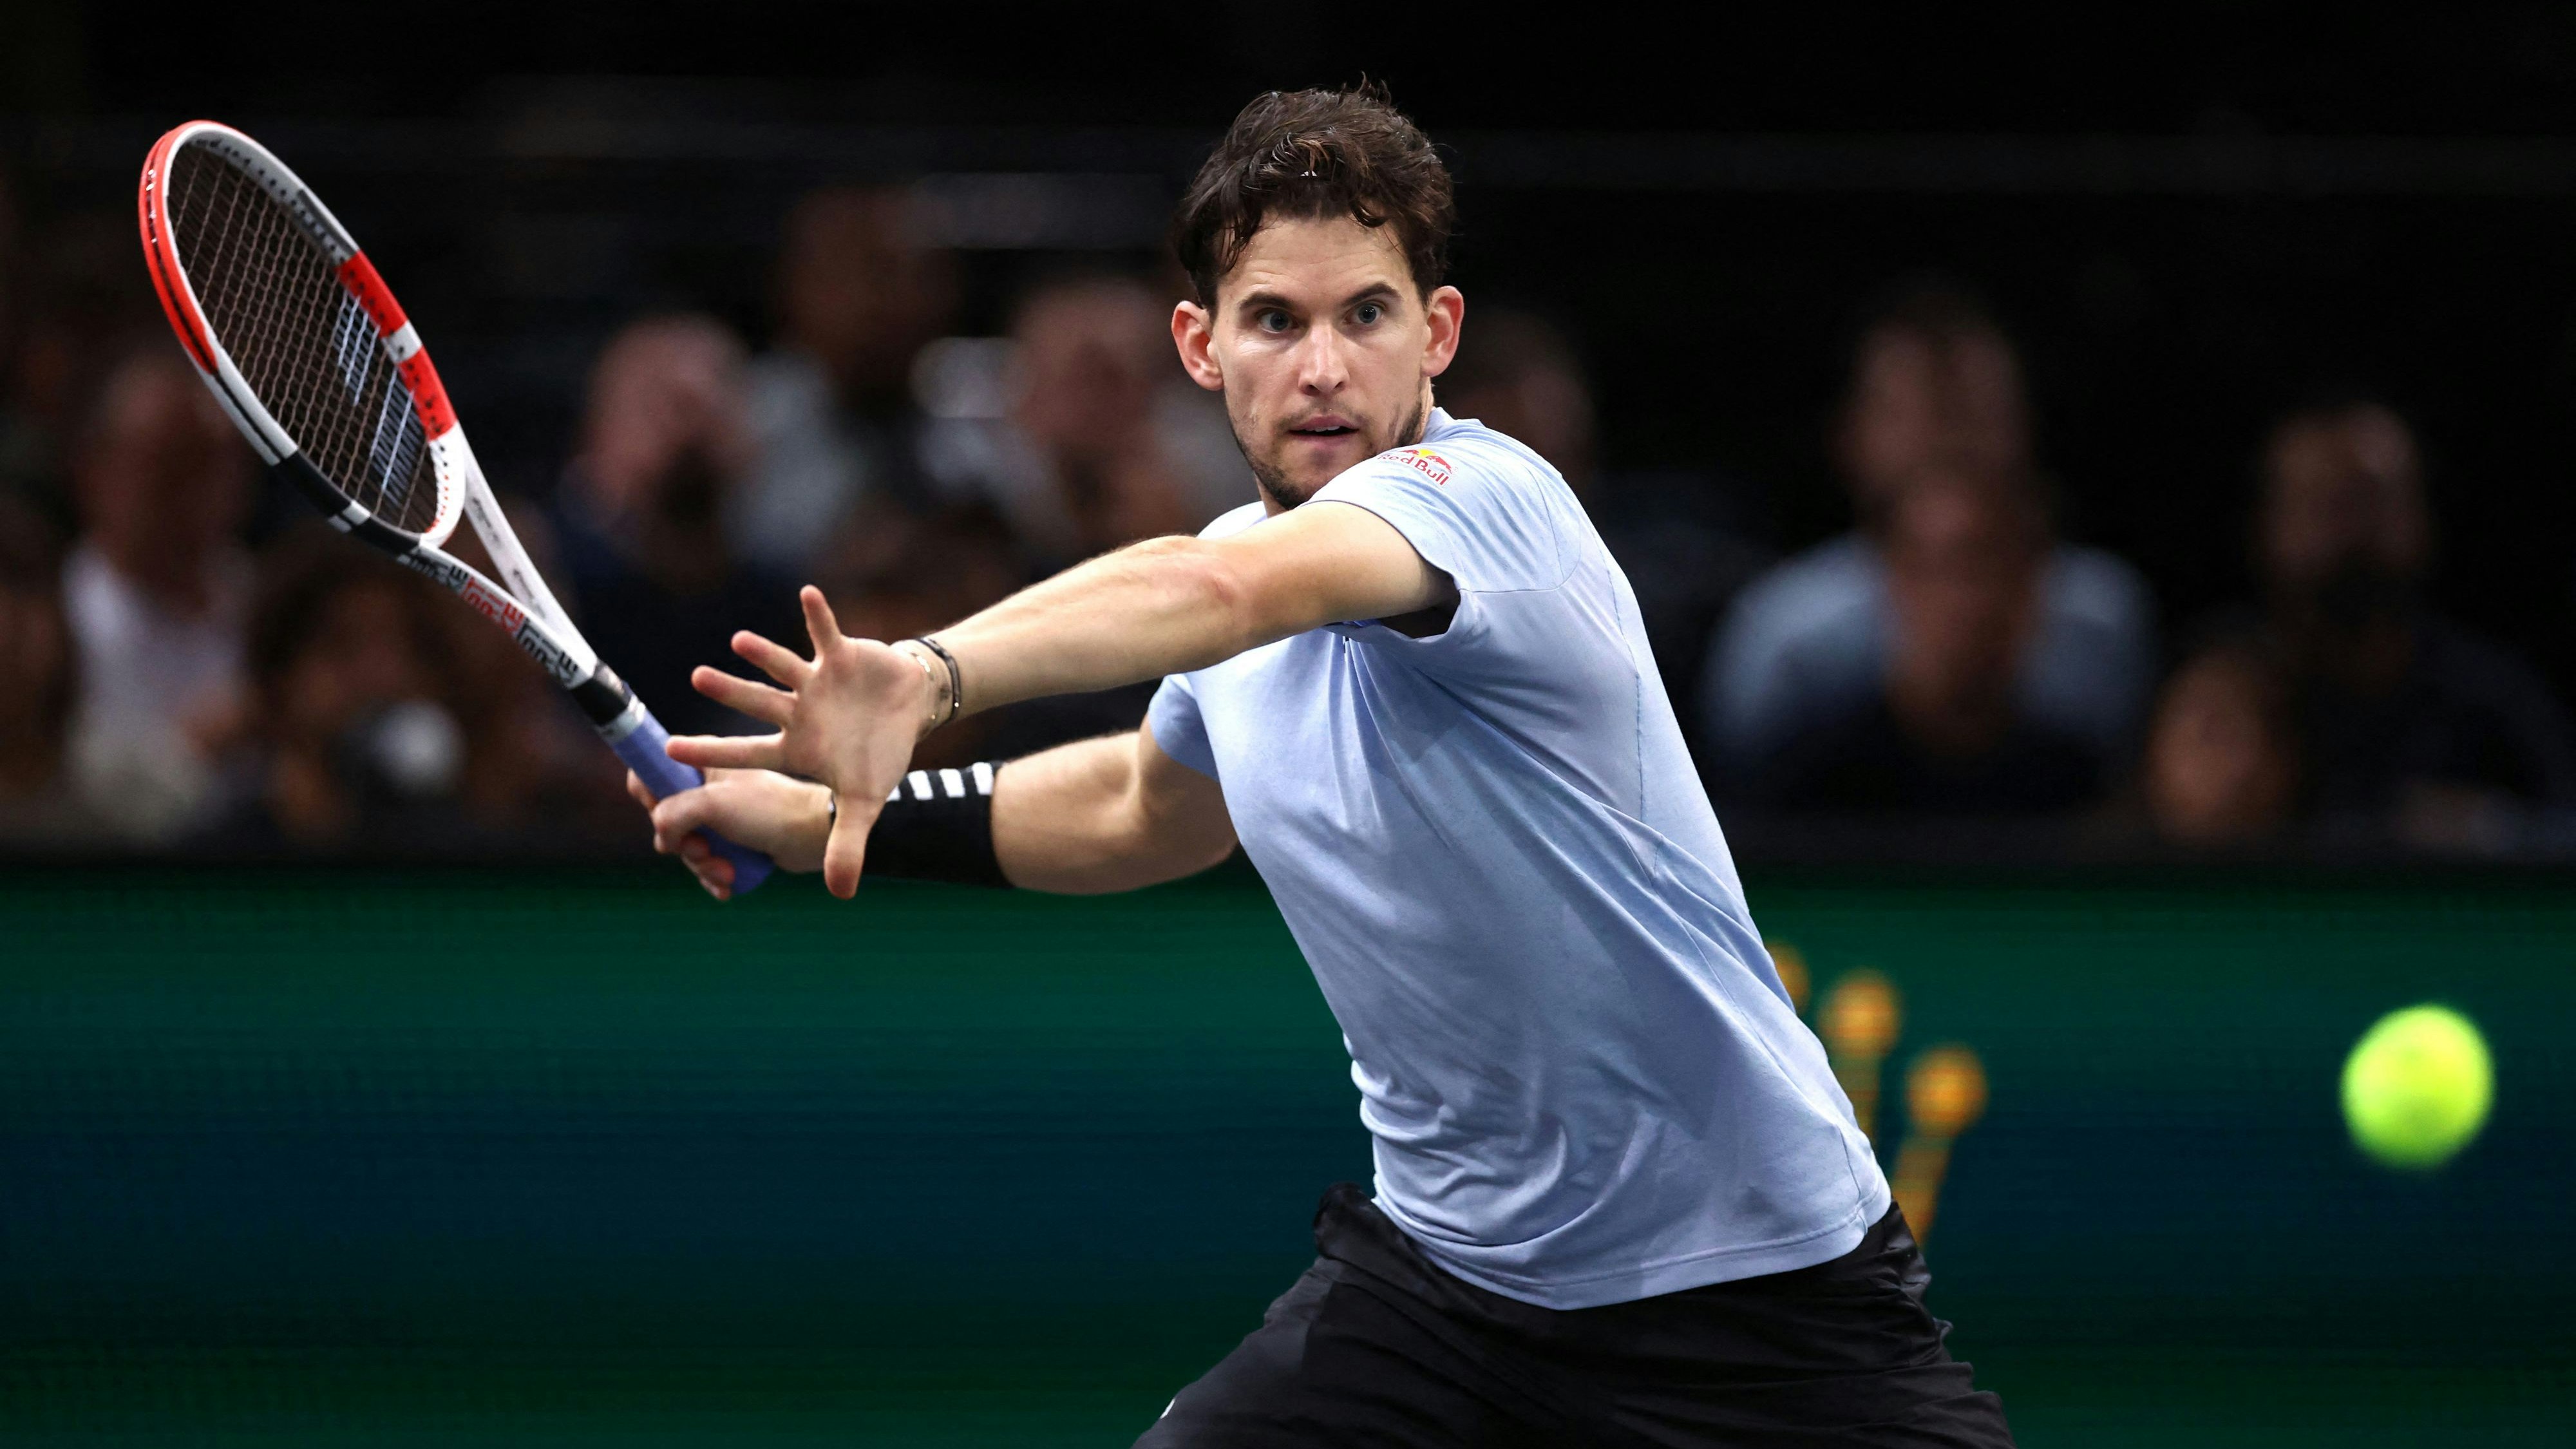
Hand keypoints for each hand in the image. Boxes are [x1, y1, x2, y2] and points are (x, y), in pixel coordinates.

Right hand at [626, 767, 831, 899]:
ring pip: (688, 846)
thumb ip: (672, 813)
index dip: (647, 793)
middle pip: (666, 818)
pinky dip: (715, 876)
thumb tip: (663, 838)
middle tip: (702, 849)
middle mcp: (708, 787)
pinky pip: (709, 862)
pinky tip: (728, 886)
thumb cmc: (769, 811)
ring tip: (725, 871)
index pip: (652, 770)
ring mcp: (721, 816)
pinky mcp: (735, 841)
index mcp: (702, 763)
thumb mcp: (713, 805)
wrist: (815, 837)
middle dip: (682, 843)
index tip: (658, 811)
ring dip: (703, 865)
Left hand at [663, 586, 933, 897]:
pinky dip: (819, 615)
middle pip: (756, 703)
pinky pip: (827, 632)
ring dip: (763, 653)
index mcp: (795, 746)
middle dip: (729, 692)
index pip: (746, 751)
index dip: (712, 751)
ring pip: (782, 667)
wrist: (906, 710)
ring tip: (738, 641)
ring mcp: (815, 682)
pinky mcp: (841, 656)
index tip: (674, 750)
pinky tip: (807, 594)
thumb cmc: (876, 754)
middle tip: (695, 679)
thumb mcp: (864, 803)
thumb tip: (840, 894)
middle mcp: (796, 712)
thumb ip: (846, 843)